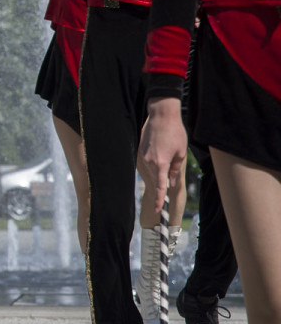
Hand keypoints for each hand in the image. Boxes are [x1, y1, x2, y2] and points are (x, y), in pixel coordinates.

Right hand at [138, 97, 187, 213]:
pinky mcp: (141, 148)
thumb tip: (171, 180)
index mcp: (161, 163)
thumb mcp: (181, 152)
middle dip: (163, 177)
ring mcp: (143, 154)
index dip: (158, 199)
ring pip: (152, 168)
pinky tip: (161, 147)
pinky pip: (148, 160)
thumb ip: (175, 168)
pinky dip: (155, 159)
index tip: (157, 209)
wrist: (162, 114)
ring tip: (168, 149)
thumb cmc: (175, 132)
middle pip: (156, 176)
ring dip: (159, 166)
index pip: (159, 186)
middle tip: (173, 163)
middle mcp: (149, 161)